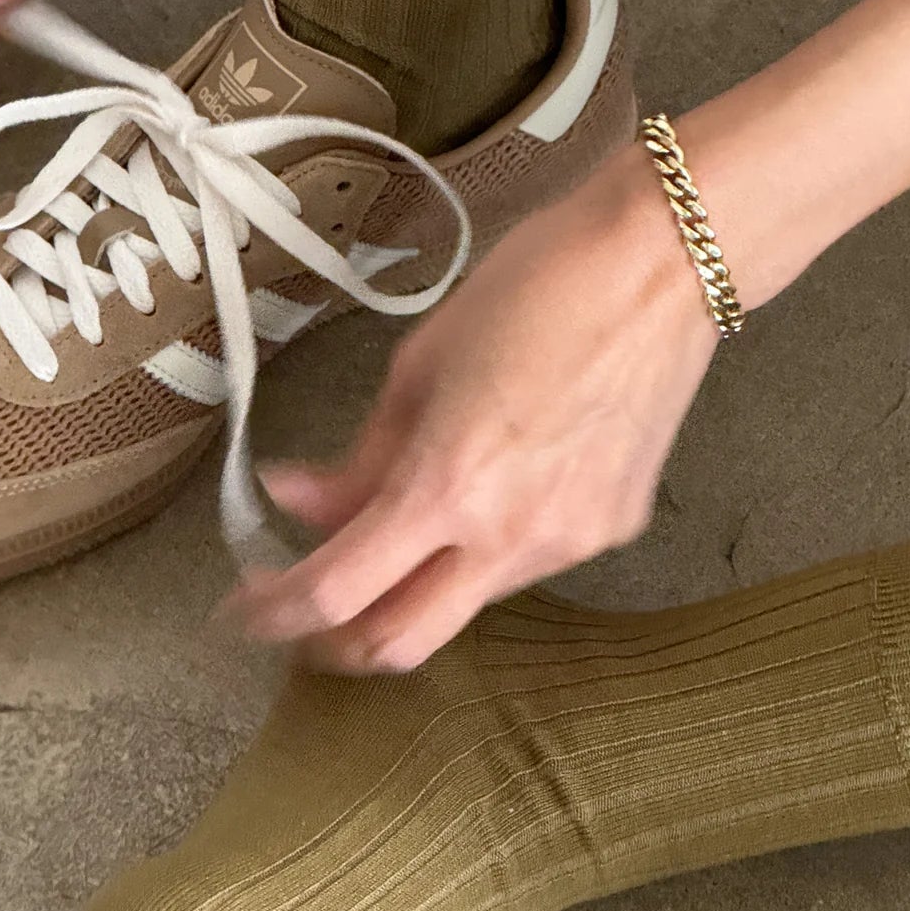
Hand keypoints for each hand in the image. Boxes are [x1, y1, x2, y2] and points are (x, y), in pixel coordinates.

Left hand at [228, 142, 719, 669]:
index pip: (337, 591)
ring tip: (402, 523)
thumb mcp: (418, 364)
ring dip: (414, 588)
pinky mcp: (610, 531)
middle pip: (399, 647)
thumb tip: (297, 499)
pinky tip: (492, 485)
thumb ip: (358, 456)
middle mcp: (510, 538)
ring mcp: (569, 544)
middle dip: (338, 646)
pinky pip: (524, 565)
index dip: (277, 613)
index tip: (247, 609)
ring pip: (464, 604)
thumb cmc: (535, 286)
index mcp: (447, 486)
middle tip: (304, 613)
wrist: (662, 264)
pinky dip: (482, 548)